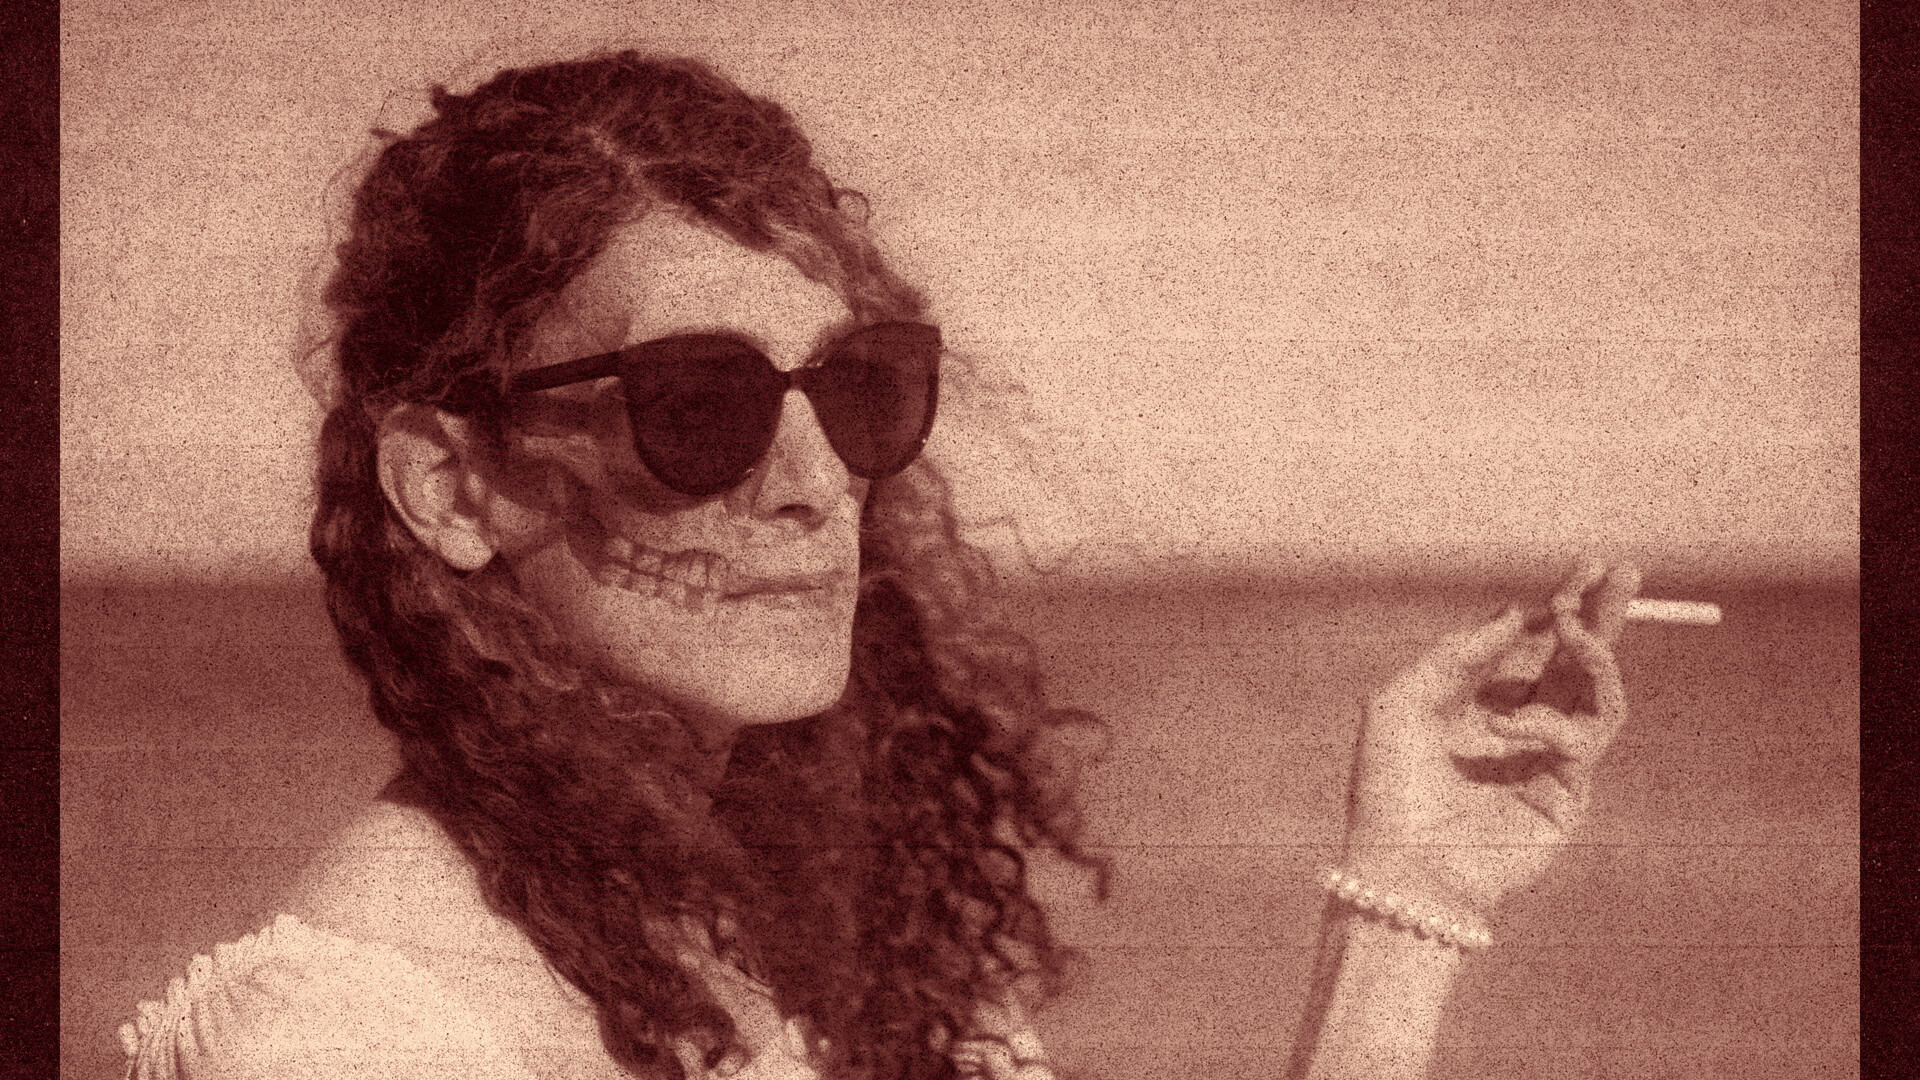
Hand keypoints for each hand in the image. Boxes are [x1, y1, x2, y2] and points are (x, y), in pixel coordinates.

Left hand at [1341, 559, 1640, 918]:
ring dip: (1592, 655)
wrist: (1404, 866)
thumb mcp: (1404, 700)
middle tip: (1625, 574)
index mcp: (1477, 702)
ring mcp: (1547, 761)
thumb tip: (1515, 613)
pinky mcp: (1568, 794)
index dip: (1562, 606)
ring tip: (1577, 630)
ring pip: (1597, 695)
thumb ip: (1458, 653)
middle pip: (1576, 661)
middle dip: (1603, 616)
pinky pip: (1582, 739)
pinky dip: (1548, 723)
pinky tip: (1508, 729)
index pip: (1533, 644)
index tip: (1585, 568)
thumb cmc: (1390, 787)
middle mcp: (1517, 726)